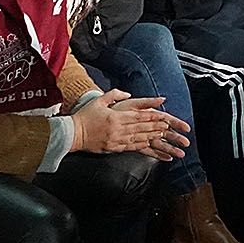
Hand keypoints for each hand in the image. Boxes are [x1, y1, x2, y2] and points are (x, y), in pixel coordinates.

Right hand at [70, 88, 189, 158]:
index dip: (153, 116)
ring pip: (138, 138)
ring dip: (153, 137)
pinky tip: (149, 145)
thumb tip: (128, 94)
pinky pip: (130, 147)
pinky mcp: (113, 148)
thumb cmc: (85, 116)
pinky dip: (142, 146)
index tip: (164, 116)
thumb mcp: (99, 101)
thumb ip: (114, 95)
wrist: (72, 134)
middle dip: (157, 127)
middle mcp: (118, 129)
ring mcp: (116, 140)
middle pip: (142, 127)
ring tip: (164, 137)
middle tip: (170, 128)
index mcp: (116, 116)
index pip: (139, 116)